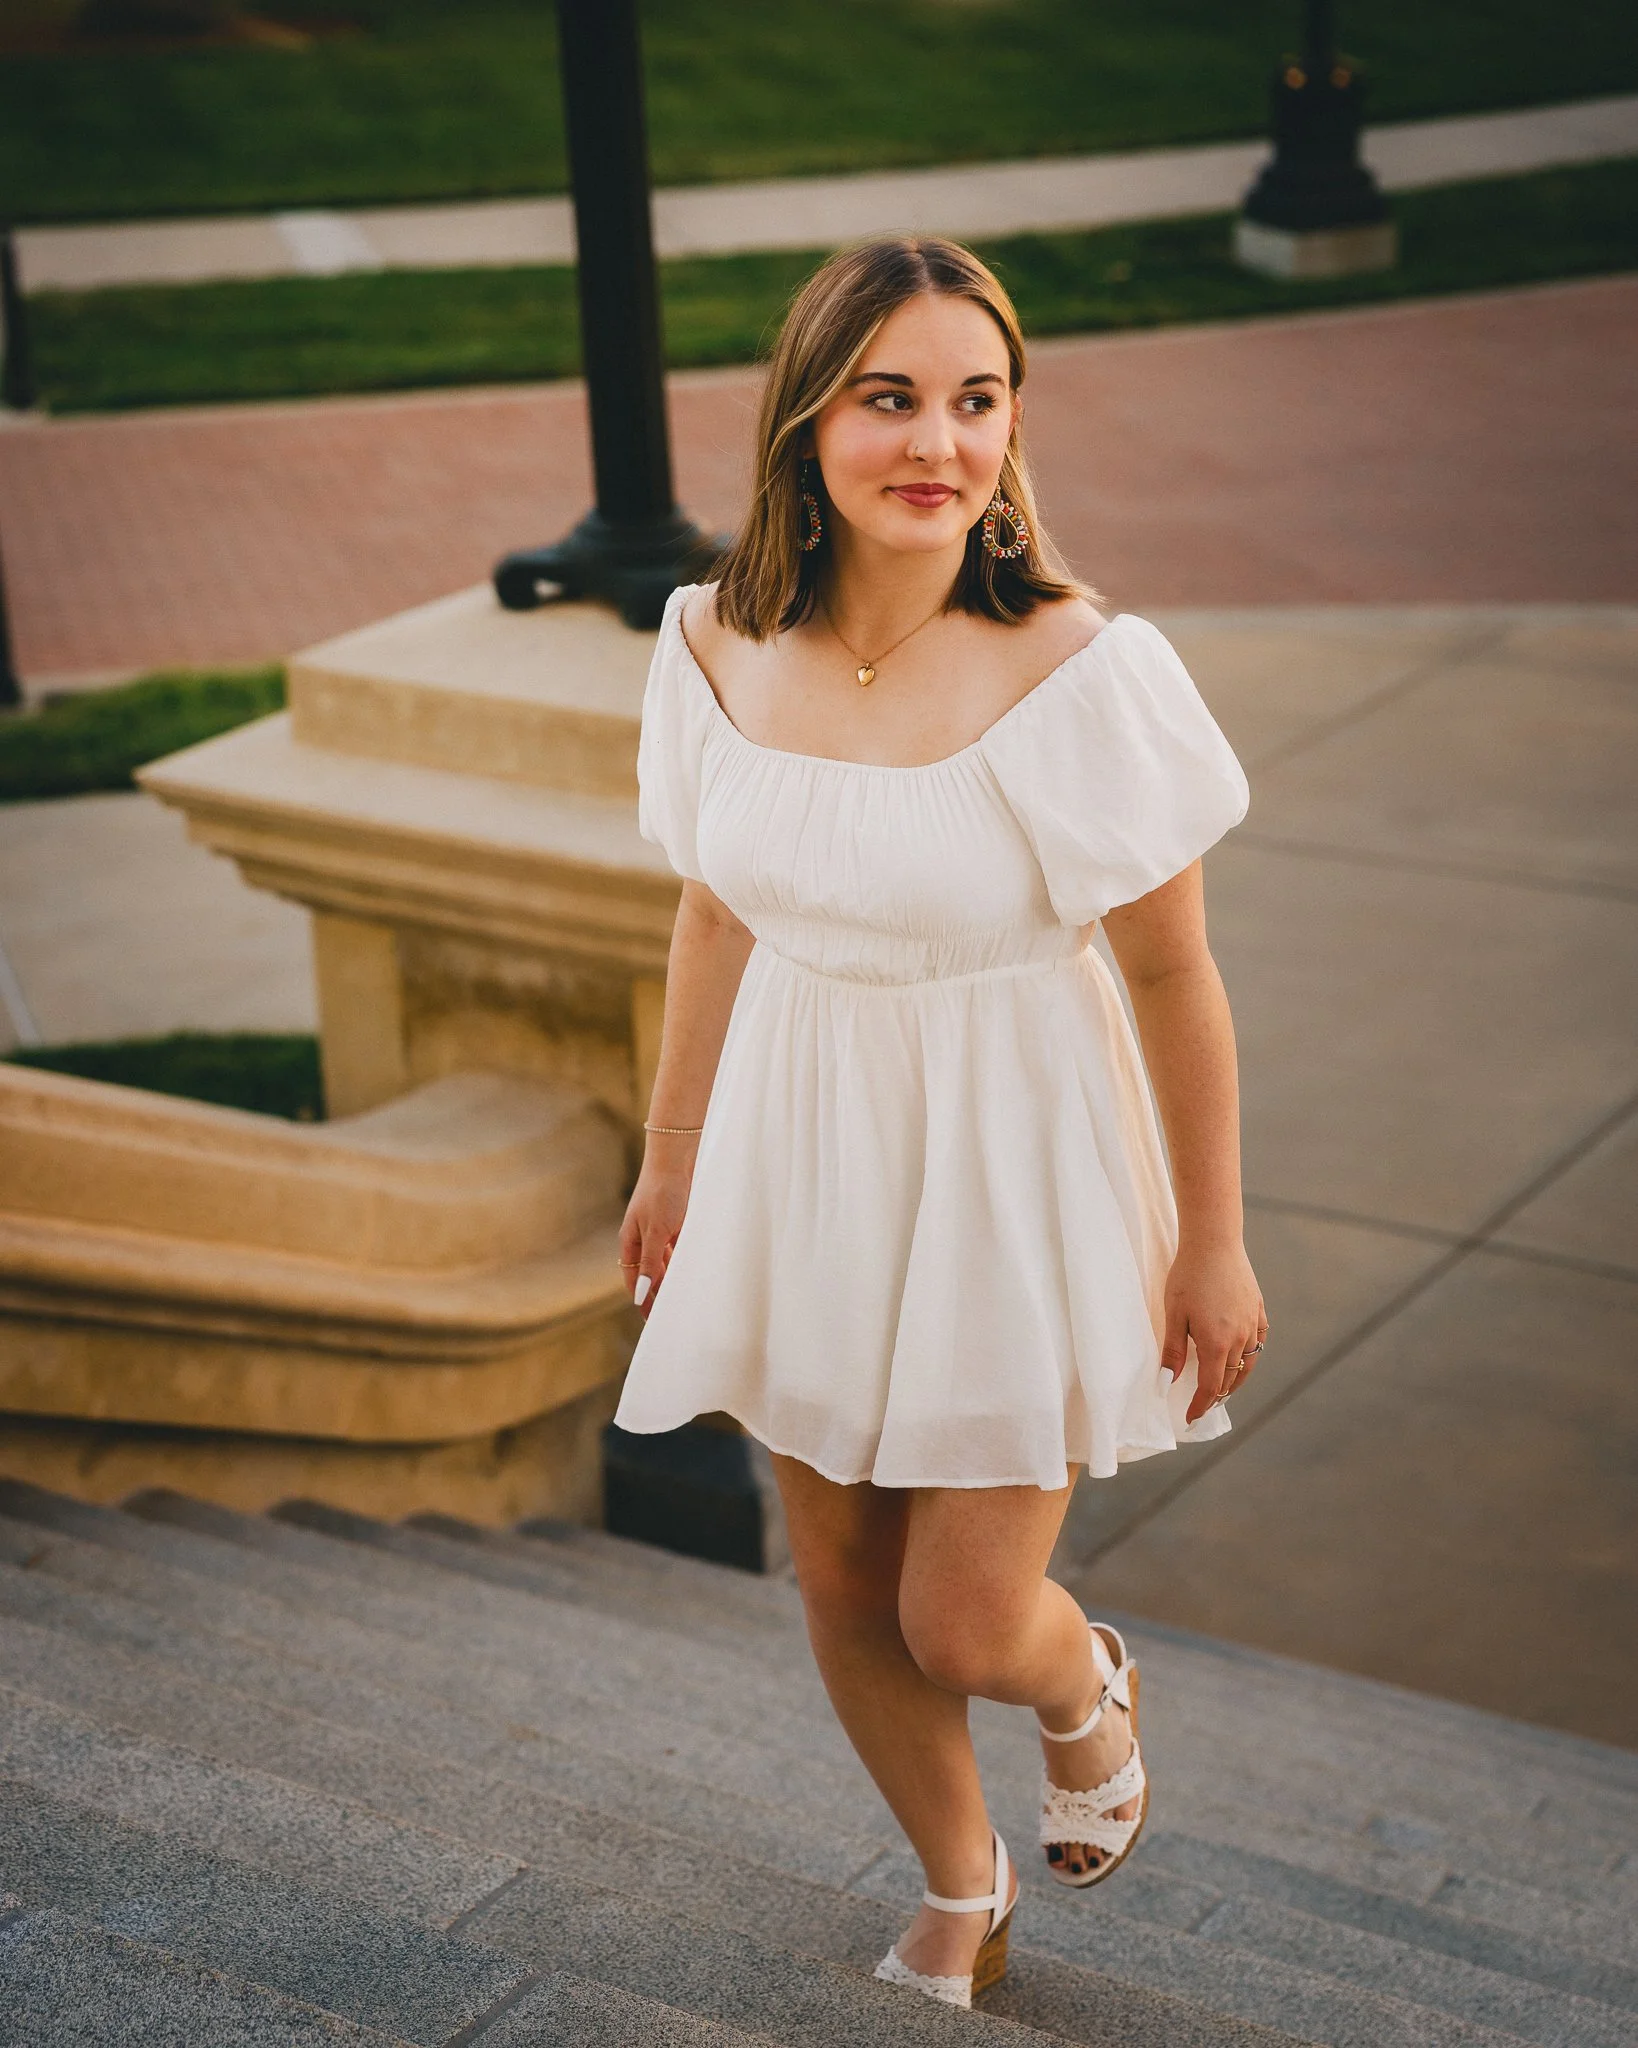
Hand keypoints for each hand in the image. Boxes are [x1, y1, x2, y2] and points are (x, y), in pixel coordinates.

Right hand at [618, 1151, 693, 1318]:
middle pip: (649, 1273)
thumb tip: (640, 1293)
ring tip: (683, 1301)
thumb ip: (651, 1263)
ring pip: (666, 1263)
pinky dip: (684, 1263)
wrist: (677, 1158)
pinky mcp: (679, 1223)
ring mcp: (662, 1230)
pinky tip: (693, 1274)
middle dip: (657, 1294)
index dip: (641, 1299)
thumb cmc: (663, 1192)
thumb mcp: (657, 1231)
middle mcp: (644, 1238)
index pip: (633, 1279)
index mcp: (631, 1241)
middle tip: (671, 1317)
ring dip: (672, 1280)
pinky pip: (680, 1250)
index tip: (651, 1321)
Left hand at [1160, 1239, 1267, 1424]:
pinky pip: (1259, 1341)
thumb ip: (1172, 1351)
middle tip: (1204, 1404)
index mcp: (1216, 1344)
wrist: (1214, 1242)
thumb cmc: (1188, 1275)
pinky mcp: (1257, 1309)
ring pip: (1248, 1364)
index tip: (1191, 1418)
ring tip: (1224, 1388)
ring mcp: (1252, 1324)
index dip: (1200, 1406)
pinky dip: (1251, 1355)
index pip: (1210, 1387)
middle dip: (1216, 1395)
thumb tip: (1168, 1384)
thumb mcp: (1173, 1314)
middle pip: (1230, 1379)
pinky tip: (1244, 1356)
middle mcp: (1239, 1339)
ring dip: (1236, 1380)